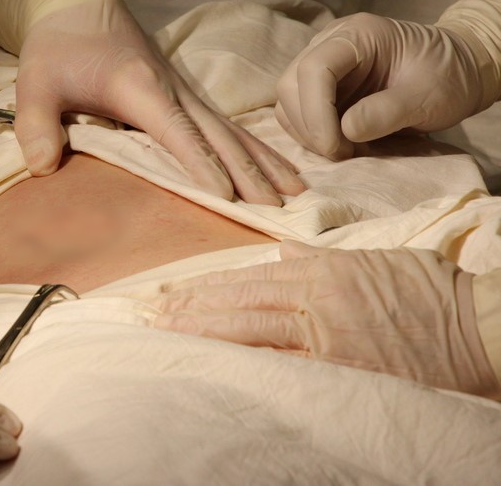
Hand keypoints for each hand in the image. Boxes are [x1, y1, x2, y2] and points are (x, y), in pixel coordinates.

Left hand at [14, 0, 303, 204]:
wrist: (79, 6)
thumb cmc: (59, 46)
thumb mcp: (35, 82)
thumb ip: (36, 124)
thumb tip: (43, 167)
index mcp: (139, 88)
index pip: (178, 133)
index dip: (203, 166)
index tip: (229, 198)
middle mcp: (172, 90)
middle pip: (218, 136)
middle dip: (249, 172)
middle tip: (277, 208)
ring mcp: (183, 92)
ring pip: (230, 130)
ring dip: (263, 160)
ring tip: (296, 191)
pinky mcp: (184, 95)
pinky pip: (224, 126)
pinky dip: (253, 148)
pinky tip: (271, 167)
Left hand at [154, 241, 500, 397]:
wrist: (472, 324)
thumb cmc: (425, 290)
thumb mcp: (369, 260)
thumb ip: (319, 259)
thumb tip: (282, 255)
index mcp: (320, 270)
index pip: (248, 278)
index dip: (207, 288)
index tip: (173, 294)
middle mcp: (316, 298)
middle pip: (240, 303)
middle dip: (193, 310)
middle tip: (153, 316)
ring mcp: (326, 333)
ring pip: (252, 330)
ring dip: (206, 332)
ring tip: (170, 334)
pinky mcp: (340, 366)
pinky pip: (283, 363)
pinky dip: (246, 361)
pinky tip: (216, 362)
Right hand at [276, 12, 497, 159]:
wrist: (456, 73)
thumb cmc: (446, 78)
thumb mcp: (427, 97)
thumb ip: (386, 112)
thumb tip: (344, 130)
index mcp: (358, 35)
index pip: (314, 68)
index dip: (316, 112)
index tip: (336, 147)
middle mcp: (330, 44)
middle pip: (291, 85)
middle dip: (310, 127)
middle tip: (342, 153)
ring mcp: (321, 64)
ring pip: (287, 102)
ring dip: (308, 134)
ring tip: (344, 150)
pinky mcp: (319, 87)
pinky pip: (296, 113)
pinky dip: (310, 135)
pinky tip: (339, 144)